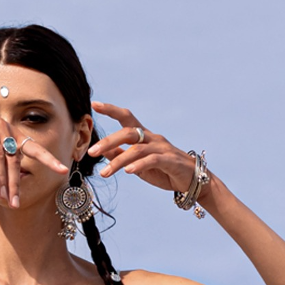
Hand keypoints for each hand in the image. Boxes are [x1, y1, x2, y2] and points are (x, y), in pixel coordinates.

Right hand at [0, 98, 68, 207]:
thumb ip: (2, 160)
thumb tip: (8, 184)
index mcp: (13, 135)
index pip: (35, 149)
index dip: (49, 159)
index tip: (64, 170)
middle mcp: (4, 131)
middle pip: (13, 161)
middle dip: (15, 184)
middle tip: (16, 204)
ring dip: (1, 178)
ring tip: (2, 196)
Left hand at [88, 102, 203, 199]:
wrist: (192, 180)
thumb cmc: (164, 171)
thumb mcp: (139, 165)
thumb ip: (123, 156)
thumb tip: (104, 151)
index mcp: (144, 136)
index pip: (126, 118)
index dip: (111, 109)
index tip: (94, 105)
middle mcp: (152, 138)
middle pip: (128, 132)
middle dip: (108, 141)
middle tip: (92, 152)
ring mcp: (162, 148)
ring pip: (136, 149)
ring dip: (118, 161)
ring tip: (104, 173)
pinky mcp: (169, 161)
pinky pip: (152, 160)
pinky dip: (138, 165)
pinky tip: (127, 172)